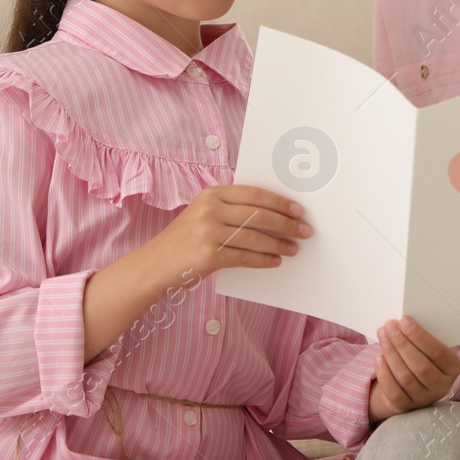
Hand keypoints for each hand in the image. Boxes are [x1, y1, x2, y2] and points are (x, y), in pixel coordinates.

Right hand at [146, 185, 312, 283]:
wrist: (154, 264)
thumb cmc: (185, 240)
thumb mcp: (203, 214)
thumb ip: (231, 210)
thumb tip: (274, 214)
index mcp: (211, 194)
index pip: (255, 194)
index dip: (280, 202)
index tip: (298, 209)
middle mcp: (210, 210)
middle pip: (259, 215)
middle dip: (286, 224)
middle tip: (305, 230)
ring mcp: (208, 233)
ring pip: (255, 237)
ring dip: (279, 244)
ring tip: (294, 248)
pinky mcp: (209, 256)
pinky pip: (245, 257)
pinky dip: (264, 260)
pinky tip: (275, 261)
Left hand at [367, 316, 459, 422]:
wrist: (410, 386)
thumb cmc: (421, 359)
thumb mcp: (428, 349)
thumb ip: (422, 338)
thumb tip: (404, 322)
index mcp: (452, 368)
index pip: (437, 352)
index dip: (419, 336)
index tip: (405, 321)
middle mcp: (441, 386)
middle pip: (420, 365)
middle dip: (402, 343)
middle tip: (390, 326)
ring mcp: (424, 399)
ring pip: (405, 377)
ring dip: (391, 353)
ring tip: (383, 336)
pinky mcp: (406, 407)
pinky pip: (393, 391)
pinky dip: (384, 373)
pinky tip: (379, 358)